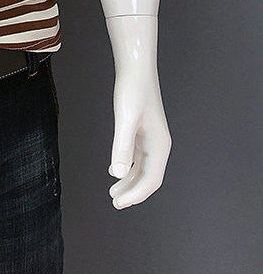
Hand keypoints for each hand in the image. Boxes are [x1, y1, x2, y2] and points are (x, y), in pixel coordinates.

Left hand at [108, 56, 171, 209]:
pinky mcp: (142, 132)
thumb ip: (122, 147)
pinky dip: (127, 169)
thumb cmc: (133, 91)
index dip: (136, 195)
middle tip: (115, 203)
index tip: (119, 203)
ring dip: (129, 183)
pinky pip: (137, 158)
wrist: (136, 69)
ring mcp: (150, 139)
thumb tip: (119, 174)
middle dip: (133, 193)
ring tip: (113, 193)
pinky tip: (115, 171)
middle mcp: (158, 145)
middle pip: (148, 178)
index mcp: (159, 145)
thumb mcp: (126, 120)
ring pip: (142, 169)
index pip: (151, 180)